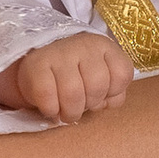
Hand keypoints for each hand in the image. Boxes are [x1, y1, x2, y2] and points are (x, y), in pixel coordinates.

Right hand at [9, 37, 133, 123]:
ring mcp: (59, 52)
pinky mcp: (36, 64)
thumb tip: (109, 102)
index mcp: (104, 47)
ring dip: (70, 112)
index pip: (122, 74)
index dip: (113, 93)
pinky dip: (50, 110)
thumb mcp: (100, 78)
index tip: (101, 95)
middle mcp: (84, 45)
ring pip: (73, 94)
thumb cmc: (75, 76)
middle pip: (98, 86)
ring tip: (65, 112)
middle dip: (89, 105)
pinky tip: (51, 107)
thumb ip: (113, 91)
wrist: (37, 65)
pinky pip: (48, 97)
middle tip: (79, 106)